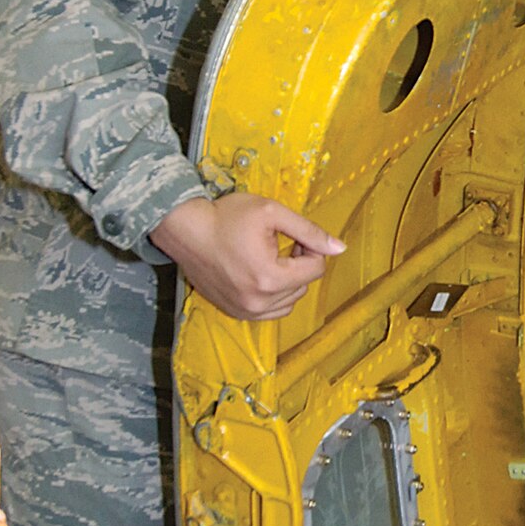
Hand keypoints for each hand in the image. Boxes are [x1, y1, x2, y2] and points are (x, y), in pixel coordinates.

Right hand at [150, 192, 343, 319]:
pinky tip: (260, 274)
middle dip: (300, 265)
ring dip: (288, 282)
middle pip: (304, 287)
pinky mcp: (235, 312)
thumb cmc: (225, 217)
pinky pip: (271, 311)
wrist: (185, 230)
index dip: (311, 249)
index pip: (315, 270)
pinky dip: (274, 295)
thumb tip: (339, 248)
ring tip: (270, 259)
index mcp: (269, 278)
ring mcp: (245, 310)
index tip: (295, 237)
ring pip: (290, 302)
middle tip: (282, 245)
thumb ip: (309, 231)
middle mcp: (258, 301)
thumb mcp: (271, 213)